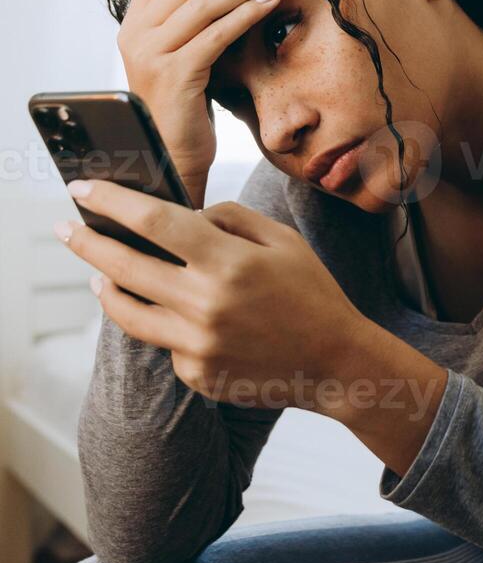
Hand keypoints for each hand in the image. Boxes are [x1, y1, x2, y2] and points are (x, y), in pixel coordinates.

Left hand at [56, 178, 372, 414]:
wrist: (336, 363)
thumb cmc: (314, 295)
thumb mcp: (284, 242)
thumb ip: (232, 219)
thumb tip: (186, 216)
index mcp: (230, 262)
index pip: (153, 221)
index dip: (111, 201)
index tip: (83, 189)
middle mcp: (206, 304)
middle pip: (123, 266)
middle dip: (86, 242)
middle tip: (66, 228)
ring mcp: (197, 344)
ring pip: (127, 312)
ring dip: (106, 289)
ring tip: (99, 277)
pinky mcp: (197, 373)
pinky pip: (164, 342)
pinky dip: (167, 325)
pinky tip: (186, 320)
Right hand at [115, 0, 292, 206]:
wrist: (171, 157)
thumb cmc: (187, 105)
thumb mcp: (186, 53)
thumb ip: (195, 19)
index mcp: (135, 22)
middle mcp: (136, 33)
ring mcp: (151, 54)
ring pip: (202, 1)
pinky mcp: (174, 76)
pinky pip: (216, 34)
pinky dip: (247, 13)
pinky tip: (273, 2)